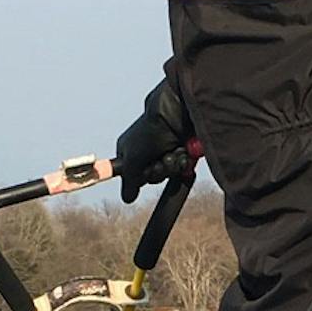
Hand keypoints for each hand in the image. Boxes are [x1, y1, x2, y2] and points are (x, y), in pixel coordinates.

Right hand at [115, 78, 191, 203]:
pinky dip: (183, 161)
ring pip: (169, 173)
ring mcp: (165, 150)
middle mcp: (146, 150)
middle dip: (159, 170)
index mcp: (130, 150)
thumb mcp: (132, 160)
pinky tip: (183, 149)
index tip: (145, 171)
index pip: (133, 175)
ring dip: (172, 164)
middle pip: (153, 176)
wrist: (178, 112)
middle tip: (160, 159)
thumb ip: (129, 182)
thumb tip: (127, 199)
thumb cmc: (150, 132)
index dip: (142, 176)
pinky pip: (183, 167)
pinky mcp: (182, 149)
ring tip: (173, 150)